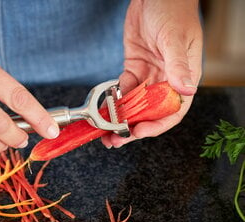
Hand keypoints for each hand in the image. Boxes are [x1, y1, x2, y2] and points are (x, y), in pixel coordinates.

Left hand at [102, 0, 201, 147]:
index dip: (156, 125)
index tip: (139, 133)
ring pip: (135, 104)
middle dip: (134, 128)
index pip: (173, 110)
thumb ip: (178, 65)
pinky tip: (106, 108)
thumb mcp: (175, 39)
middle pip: (150, 112)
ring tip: (106, 131)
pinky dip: (115, 100)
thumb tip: (185, 90)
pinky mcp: (133, 69)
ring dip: (121, 119)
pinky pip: (123, 89)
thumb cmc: (173, 12)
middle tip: (116, 140)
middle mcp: (165, 80)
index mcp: (182, 77)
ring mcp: (148, 76)